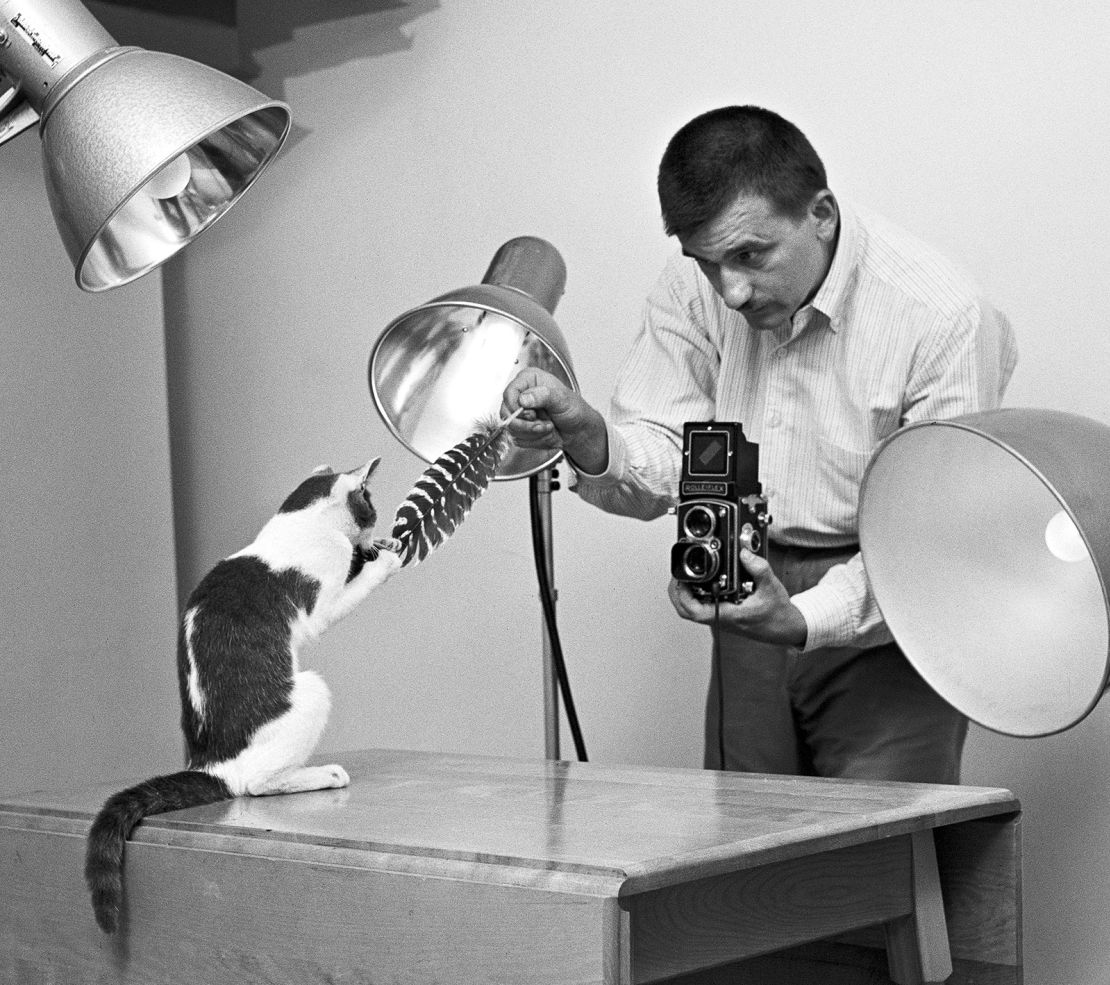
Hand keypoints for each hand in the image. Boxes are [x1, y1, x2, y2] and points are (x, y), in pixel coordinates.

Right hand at [501, 368, 608, 472]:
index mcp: (529, 380)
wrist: (579, 430)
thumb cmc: (574, 410)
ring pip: (512, 429)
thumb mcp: (562, 399)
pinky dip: (534, 441)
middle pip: (506, 414)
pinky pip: (518, 439)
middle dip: (528, 425)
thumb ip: (544, 395)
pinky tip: (546, 433)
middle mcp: (521, 395)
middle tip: (546, 424)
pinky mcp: (520, 429)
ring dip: (534, 433)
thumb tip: (524, 398)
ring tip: (549, 427)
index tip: (532, 414)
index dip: (516, 408)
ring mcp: (519, 413)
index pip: (509, 393)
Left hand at [668, 549, 807, 646]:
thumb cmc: (778, 614)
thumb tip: (744, 553)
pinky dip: (695, 595)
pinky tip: (699, 582)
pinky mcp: (723, 615)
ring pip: (692, 610)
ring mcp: (720, 617)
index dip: (682, 595)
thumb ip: (758, 568)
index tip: (681, 577)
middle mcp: (721, 618)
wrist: (786, 628)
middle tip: (678, 574)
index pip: (694, 611)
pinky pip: (702, 607)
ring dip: (684, 594)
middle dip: (677, 593)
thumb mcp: (771, 587)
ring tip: (685, 576)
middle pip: (686, 611)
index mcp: (728, 615)